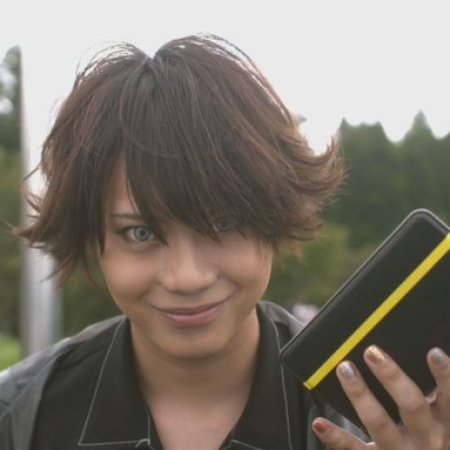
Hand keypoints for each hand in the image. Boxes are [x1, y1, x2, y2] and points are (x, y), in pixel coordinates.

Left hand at [312, 345, 449, 448]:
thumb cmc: (426, 436)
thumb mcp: (438, 417)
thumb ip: (430, 393)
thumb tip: (425, 351)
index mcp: (442, 422)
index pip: (448, 397)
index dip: (444, 375)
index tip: (433, 353)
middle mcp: (425, 438)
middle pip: (412, 406)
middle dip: (392, 377)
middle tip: (371, 351)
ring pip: (379, 423)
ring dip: (360, 394)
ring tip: (345, 369)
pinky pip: (354, 449)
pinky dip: (334, 436)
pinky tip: (320, 423)